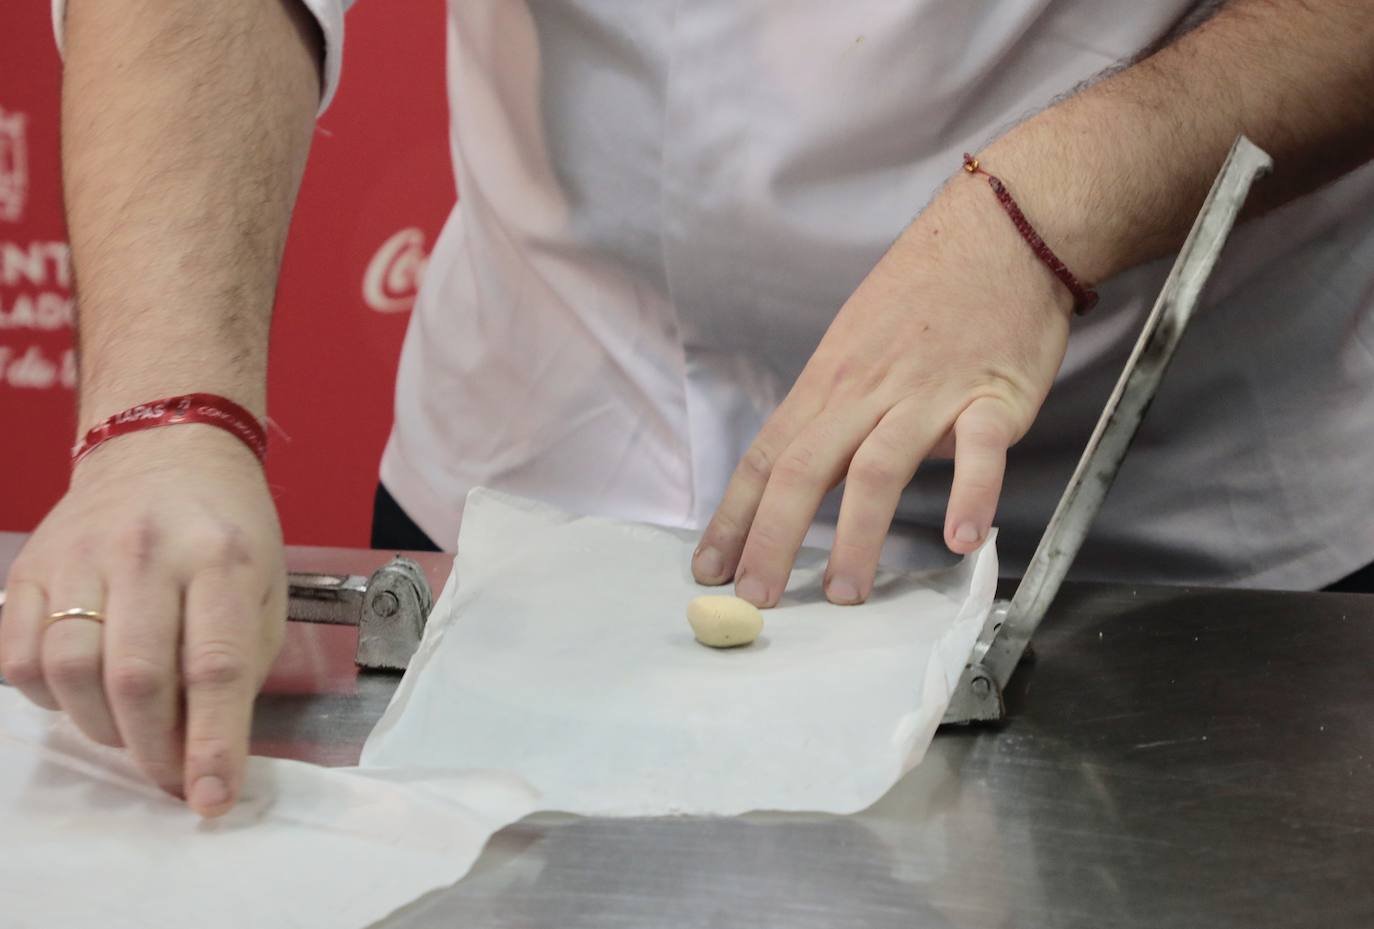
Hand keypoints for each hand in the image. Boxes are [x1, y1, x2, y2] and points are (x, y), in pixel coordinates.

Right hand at [0, 427, 286, 815]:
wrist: (166, 451)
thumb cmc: (226, 532)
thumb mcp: (264, 590)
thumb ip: (240, 668)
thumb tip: (212, 755)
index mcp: (222, 558)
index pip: (213, 666)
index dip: (212, 745)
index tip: (211, 799)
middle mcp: (146, 553)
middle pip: (136, 678)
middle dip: (154, 750)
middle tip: (170, 777)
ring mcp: (80, 557)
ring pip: (71, 673)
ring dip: (103, 729)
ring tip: (132, 731)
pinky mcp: (30, 568)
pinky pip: (18, 659)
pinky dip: (49, 697)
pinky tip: (84, 693)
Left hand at [692, 175, 1074, 606]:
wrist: (1000, 232)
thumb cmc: (923, 290)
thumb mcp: (853, 344)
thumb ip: (830, 409)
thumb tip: (796, 471)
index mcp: (828, 384)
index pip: (768, 458)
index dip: (735, 517)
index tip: (709, 568)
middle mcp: (865, 392)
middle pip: (805, 470)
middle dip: (773, 538)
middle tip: (755, 599)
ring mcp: (927, 394)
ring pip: (878, 467)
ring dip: (858, 535)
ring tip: (845, 592)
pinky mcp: (991, 396)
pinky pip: (977, 450)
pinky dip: (970, 494)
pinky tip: (961, 540)